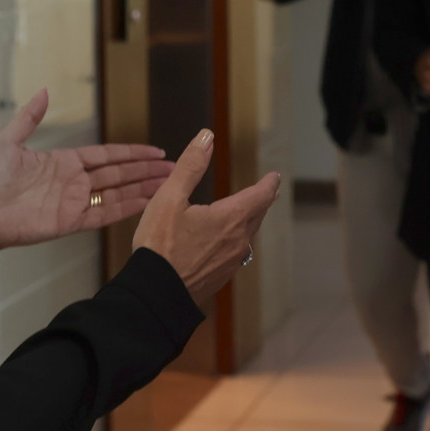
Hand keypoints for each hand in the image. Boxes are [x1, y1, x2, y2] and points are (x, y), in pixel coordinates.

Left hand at [0, 90, 174, 249]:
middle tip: (174, 167)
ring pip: (118, 193)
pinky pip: (104, 215)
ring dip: (143, 189)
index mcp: (65, 162)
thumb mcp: (9, 142)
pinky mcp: (71, 222)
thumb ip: (29, 117)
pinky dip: (126, 209)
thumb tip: (46, 91)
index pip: (108, 155)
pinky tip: (147, 204)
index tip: (155, 151)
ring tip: (169, 185)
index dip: (132, 152)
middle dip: (147, 170)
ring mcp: (75, 202)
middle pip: (120, 173)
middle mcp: (75, 182)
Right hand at [132, 130, 281, 311]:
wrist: (155, 294)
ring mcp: (230, 262)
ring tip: (251, 214)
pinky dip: (237, 240)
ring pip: (247, 236)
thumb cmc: (160, 245)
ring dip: (251, 221)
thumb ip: (190, 165)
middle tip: (269, 191)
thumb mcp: (169, 198)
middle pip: (257, 216)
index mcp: (230, 218)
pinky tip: (227, 243)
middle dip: (262, 201)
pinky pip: (235, 253)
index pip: (260, 196)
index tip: (275, 177)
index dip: (268, 184)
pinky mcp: (220, 277)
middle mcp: (237, 241)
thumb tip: (207, 136)